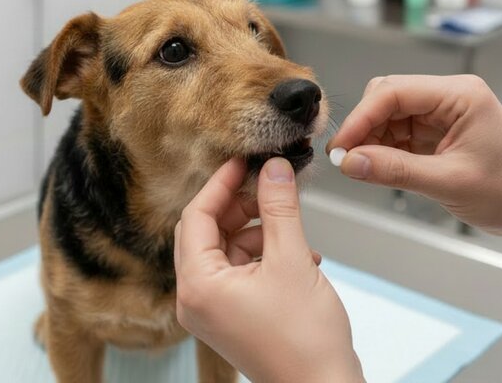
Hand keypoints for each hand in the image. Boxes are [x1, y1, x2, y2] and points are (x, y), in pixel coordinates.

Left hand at [175, 158, 363, 382]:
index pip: (195, 216)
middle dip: (240, 207)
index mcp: (198, 286)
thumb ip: (279, 208)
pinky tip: (299, 255)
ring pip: (226, 250)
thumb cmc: (306, 341)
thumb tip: (274, 169)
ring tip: (292, 228)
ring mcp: (213, 310)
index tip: (243, 161)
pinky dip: (265, 256)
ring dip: (258, 232)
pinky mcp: (231, 316)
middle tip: (269, 186)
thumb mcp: (291, 260)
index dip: (221, 183)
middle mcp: (196, 299)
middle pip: (207, 232)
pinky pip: (239, 271)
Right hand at [329, 75, 501, 269]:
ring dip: (369, 140)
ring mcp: (440, 113)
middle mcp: (448, 97)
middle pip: (385, 97)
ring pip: (386, 115)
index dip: (361, 118)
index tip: (340, 146)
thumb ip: (395, 171)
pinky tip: (376, 166)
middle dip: (363, 127)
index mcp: (460, 95)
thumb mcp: (448, 183)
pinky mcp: (433, 131)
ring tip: (361, 167)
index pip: (394, 92)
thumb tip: (350, 163)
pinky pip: (394, 132)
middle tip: (345, 159)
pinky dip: (380, 149)